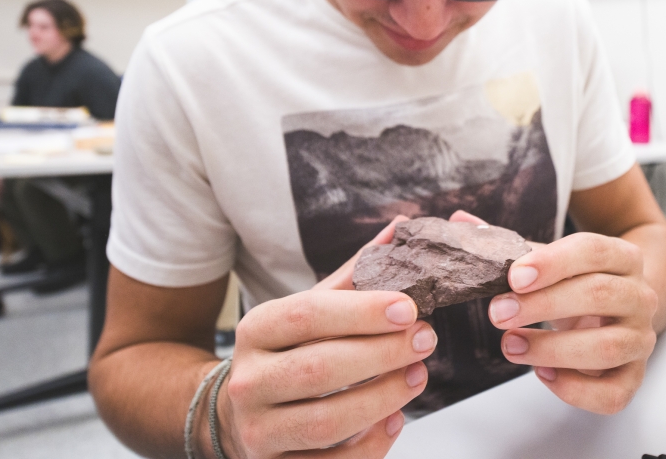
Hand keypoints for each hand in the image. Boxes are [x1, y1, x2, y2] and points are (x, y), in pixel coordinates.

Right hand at [216, 216, 434, 457]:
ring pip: (326, 422)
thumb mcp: (311, 309)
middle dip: (382, 354)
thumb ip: (356, 274)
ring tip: (417, 376)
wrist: (239, 411)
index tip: (410, 307)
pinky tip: (396, 420)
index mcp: (257, 329)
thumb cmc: (289, 351)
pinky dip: (370, 445)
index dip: (361, 311)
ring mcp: (259, 429)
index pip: (307, 315)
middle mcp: (249, 379)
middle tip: (426, 340)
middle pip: (320, 369)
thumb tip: (402, 229)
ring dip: (382, 399)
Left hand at [486, 232, 657, 414]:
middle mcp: (640, 296)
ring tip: (511, 345)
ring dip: (554, 349)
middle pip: (600, 295)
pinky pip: (613, 392)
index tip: (513, 277)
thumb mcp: (549, 260)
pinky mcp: (634, 376)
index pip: (593, 250)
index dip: (553, 263)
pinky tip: (544, 374)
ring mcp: (641, 338)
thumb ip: (509, 244)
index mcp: (623, 257)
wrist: (622, 310)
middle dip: (544, 306)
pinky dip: (576, 390)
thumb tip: (459, 220)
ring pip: (608, 347)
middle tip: (498, 314)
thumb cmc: (577, 282)